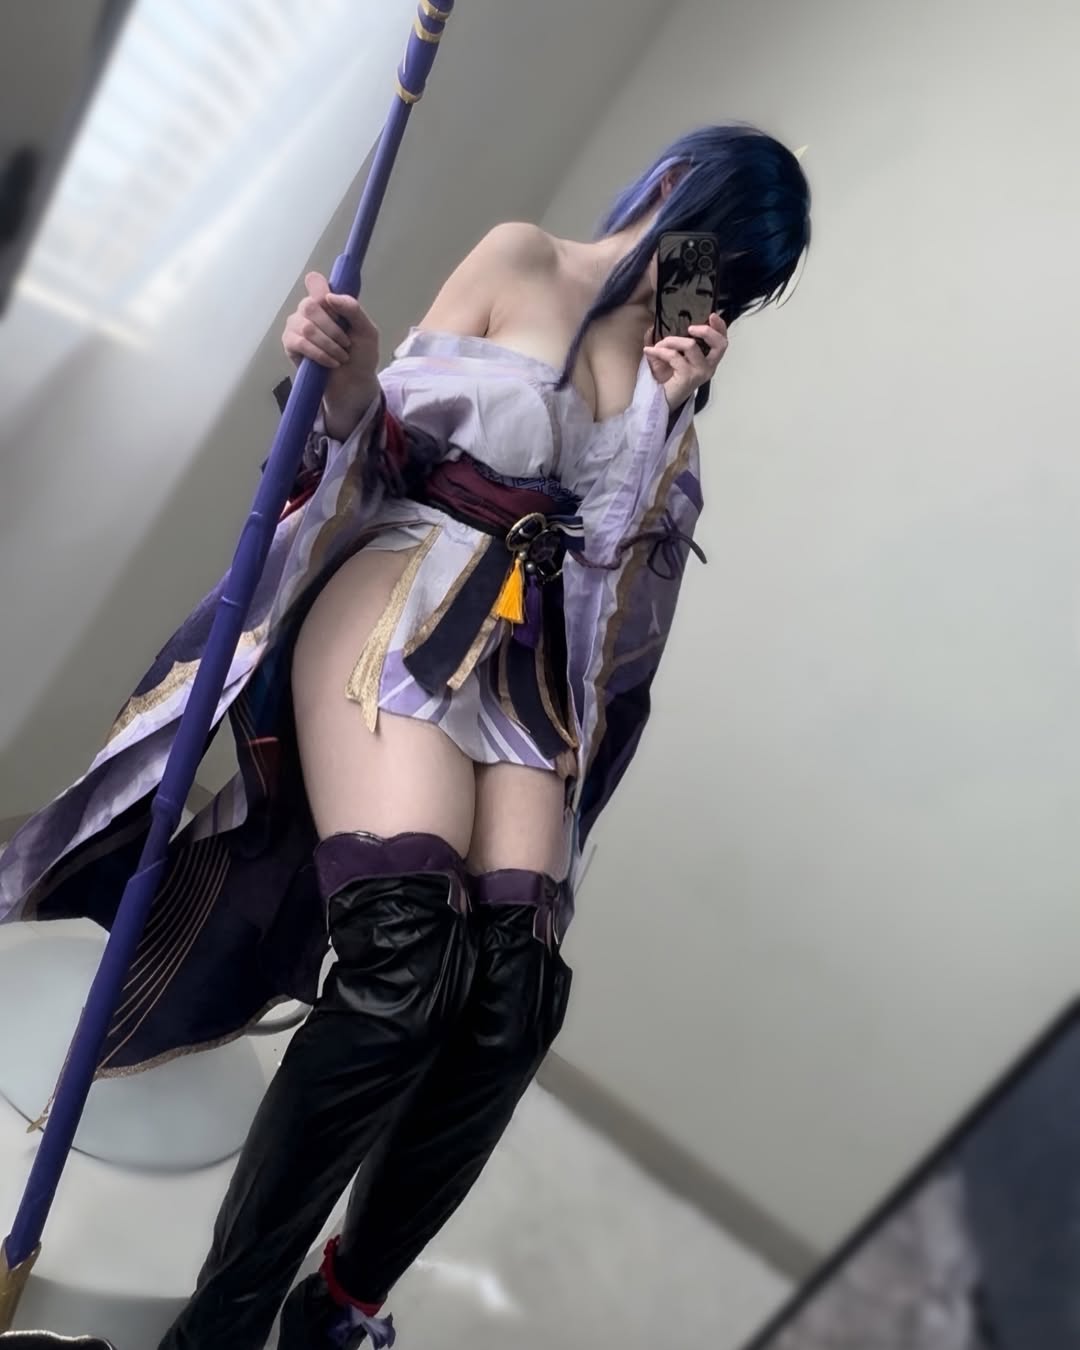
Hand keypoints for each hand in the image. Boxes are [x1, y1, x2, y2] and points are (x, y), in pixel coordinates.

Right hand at [282, 271, 379, 438]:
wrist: (355, 384)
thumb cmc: (360, 356)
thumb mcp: (367, 331)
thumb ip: (353, 310)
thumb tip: (330, 297)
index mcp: (327, 302)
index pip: (315, 282)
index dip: (321, 290)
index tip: (333, 304)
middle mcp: (308, 310)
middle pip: (311, 305)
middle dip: (333, 328)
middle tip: (346, 343)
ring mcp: (296, 326)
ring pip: (306, 326)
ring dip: (329, 344)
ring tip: (341, 356)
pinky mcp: (290, 344)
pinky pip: (300, 343)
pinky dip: (319, 354)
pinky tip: (331, 362)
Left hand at [644, 313, 728, 410]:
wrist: (660, 400)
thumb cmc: (667, 379)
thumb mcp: (669, 356)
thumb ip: (667, 342)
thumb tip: (654, 326)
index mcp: (708, 361)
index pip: (722, 342)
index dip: (720, 327)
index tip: (712, 315)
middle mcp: (708, 367)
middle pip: (719, 344)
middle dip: (706, 331)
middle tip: (690, 328)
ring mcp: (700, 373)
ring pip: (691, 345)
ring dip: (671, 341)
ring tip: (659, 345)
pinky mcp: (688, 377)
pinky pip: (674, 355)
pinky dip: (660, 351)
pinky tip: (650, 352)